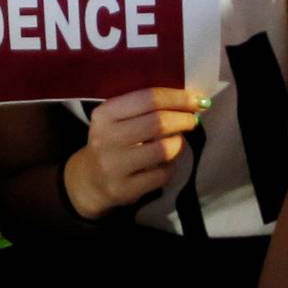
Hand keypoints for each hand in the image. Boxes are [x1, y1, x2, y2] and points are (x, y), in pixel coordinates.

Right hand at [62, 86, 205, 217]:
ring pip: (163, 150)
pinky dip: (171, 166)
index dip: (177, 97)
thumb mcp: (117, 119)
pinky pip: (162, 174)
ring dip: (178, 143)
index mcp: (105, 114)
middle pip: (158, 123)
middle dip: (183, 119)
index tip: (197, 99)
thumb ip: (146, 107)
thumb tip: (191, 100)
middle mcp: (106, 138)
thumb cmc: (112, 142)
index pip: (148, 98)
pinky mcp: (125, 189)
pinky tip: (165, 163)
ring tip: (177, 141)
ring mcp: (115, 166)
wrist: (90, 180)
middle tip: (192, 120)